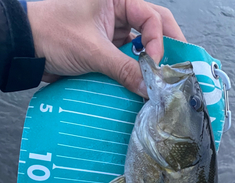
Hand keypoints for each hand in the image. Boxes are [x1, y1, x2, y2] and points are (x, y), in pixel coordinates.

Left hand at [27, 0, 185, 96]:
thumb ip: (123, 69)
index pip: (150, 17)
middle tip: (177, 68)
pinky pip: (128, 60)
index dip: (157, 41)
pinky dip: (135, 72)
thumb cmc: (51, 33)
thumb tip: (149, 87)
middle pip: (152, 28)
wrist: (26, 48)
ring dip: (149, 63)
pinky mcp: (106, 49)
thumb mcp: (92, 50)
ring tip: (160, 80)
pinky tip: (141, 84)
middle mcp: (117, 12)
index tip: (155, 64)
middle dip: (164, 48)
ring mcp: (113, 31)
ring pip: (141, 46)